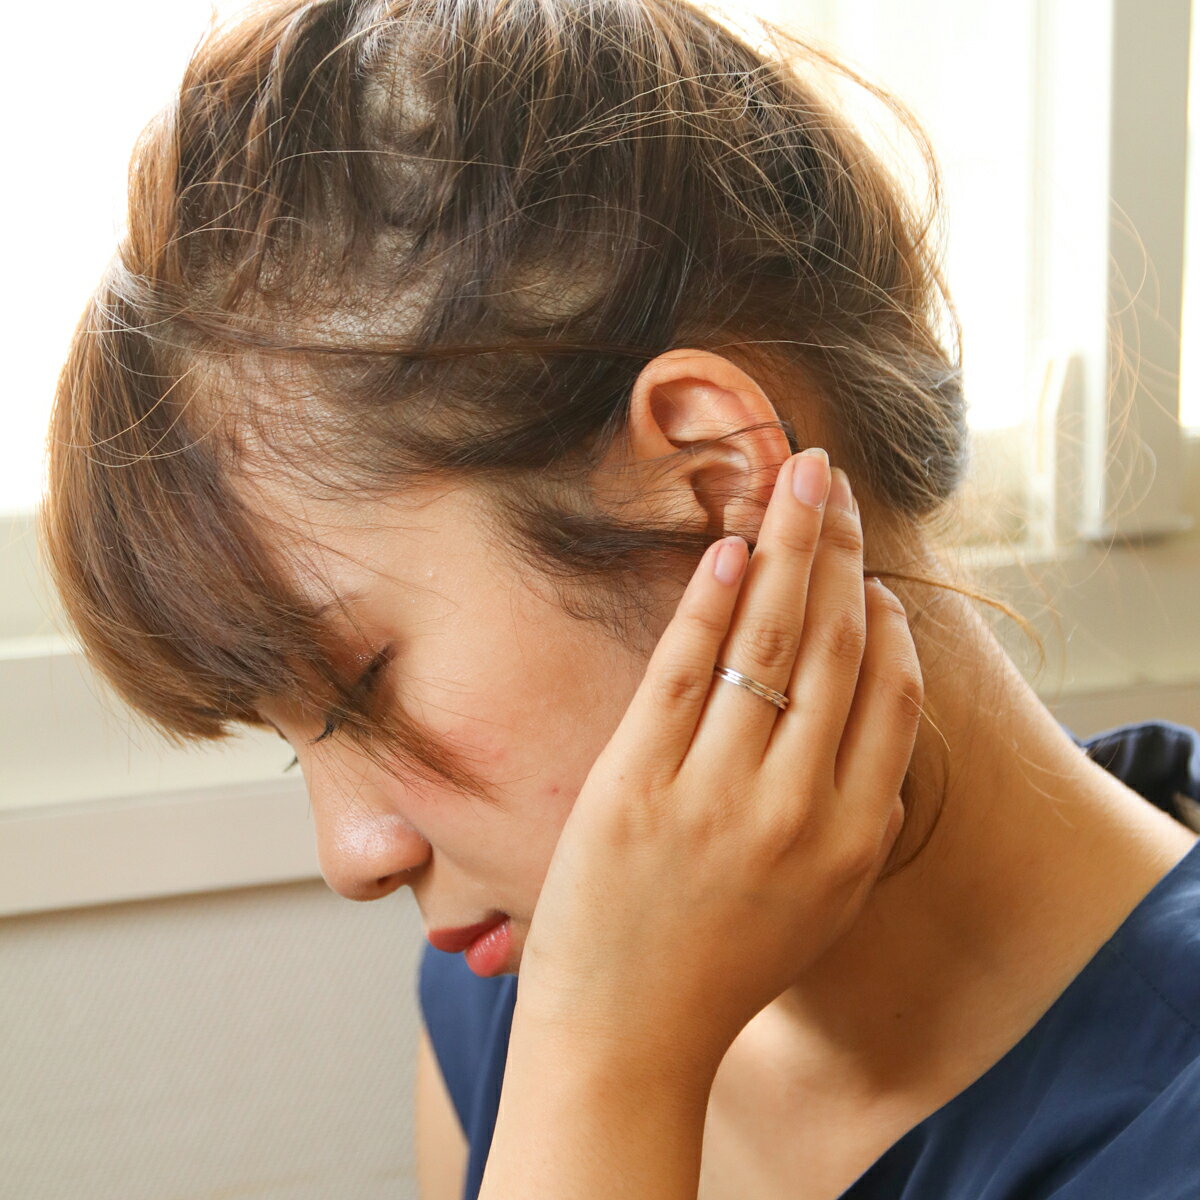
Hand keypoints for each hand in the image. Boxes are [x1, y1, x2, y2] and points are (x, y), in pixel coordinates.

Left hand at [516, 449, 922, 1081]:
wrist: (626, 1037)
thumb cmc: (720, 969)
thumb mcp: (820, 908)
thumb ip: (856, 825)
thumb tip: (870, 732)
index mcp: (851, 838)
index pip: (889, 699)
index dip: (885, 624)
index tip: (871, 579)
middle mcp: (795, 808)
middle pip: (834, 648)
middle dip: (840, 551)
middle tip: (834, 482)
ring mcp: (714, 792)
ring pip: (769, 642)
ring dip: (788, 548)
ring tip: (796, 481)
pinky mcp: (636, 781)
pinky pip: (684, 671)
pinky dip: (709, 602)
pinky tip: (732, 548)